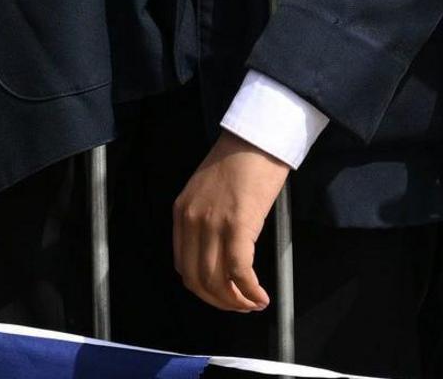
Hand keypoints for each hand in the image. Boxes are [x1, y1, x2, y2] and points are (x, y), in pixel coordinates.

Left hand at [172, 131, 292, 313]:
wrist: (258, 136)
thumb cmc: (240, 159)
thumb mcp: (208, 190)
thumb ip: (204, 220)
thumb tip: (218, 254)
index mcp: (181, 213)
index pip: (183, 266)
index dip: (204, 289)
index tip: (222, 295)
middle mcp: (192, 222)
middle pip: (198, 280)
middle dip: (220, 301)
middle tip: (239, 306)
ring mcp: (213, 224)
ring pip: (217, 281)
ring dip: (236, 301)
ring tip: (253, 304)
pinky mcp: (238, 225)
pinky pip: (240, 271)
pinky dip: (250, 291)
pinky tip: (261, 295)